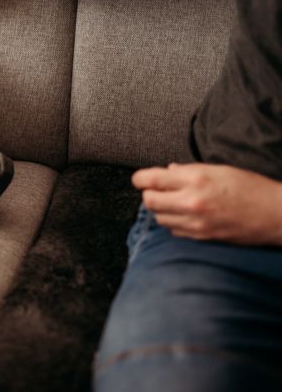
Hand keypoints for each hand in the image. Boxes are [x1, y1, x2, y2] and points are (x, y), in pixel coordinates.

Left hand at [133, 162, 281, 244]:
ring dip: (160, 210)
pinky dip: (173, 223)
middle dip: (148, 194)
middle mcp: (192, 201)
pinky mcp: (201, 237)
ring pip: (159, 218)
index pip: (152, 179)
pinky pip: (173, 231)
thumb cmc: (250, 187)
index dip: (140, 179)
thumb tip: (167, 171)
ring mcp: (195, 222)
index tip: (139, 179)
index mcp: (196, 179)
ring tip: (173, 203)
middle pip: (149, 201)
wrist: (276, 216)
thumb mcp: (220, 170)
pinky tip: (183, 216)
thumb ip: (189, 171)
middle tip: (157, 190)